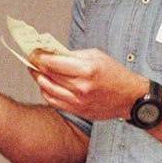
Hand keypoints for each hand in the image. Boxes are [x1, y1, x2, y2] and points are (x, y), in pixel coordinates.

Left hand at [29, 48, 147, 121]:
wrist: (131, 98)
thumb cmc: (115, 73)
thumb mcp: (96, 56)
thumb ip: (72, 55)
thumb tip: (51, 53)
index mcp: (87, 70)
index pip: (52, 63)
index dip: (38, 56)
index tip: (32, 51)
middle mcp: (81, 87)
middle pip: (48, 75)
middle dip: (36, 66)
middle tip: (31, 59)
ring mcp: (79, 102)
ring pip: (47, 89)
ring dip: (38, 79)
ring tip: (35, 71)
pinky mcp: (78, 111)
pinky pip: (54, 102)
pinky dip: (46, 92)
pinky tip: (45, 84)